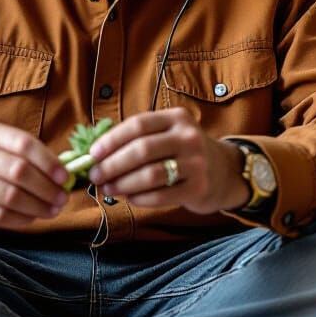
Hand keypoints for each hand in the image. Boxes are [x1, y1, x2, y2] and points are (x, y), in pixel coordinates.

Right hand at [0, 120, 68, 229]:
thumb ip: (27, 154)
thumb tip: (66, 173)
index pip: (24, 144)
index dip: (49, 162)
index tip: (65, 177)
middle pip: (19, 172)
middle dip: (47, 188)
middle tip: (62, 198)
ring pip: (10, 197)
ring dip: (38, 206)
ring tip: (52, 210)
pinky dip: (21, 219)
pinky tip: (32, 218)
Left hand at [87, 107, 247, 213]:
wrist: (223, 171)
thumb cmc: (182, 152)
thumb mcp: (167, 135)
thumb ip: (136, 140)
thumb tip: (96, 155)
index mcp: (176, 118)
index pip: (138, 125)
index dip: (111, 140)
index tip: (92, 154)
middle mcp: (188, 137)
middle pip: (142, 150)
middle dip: (113, 165)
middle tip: (96, 176)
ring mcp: (196, 163)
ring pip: (150, 175)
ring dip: (123, 184)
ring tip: (109, 189)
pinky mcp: (199, 188)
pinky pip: (162, 196)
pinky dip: (140, 198)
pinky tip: (130, 198)